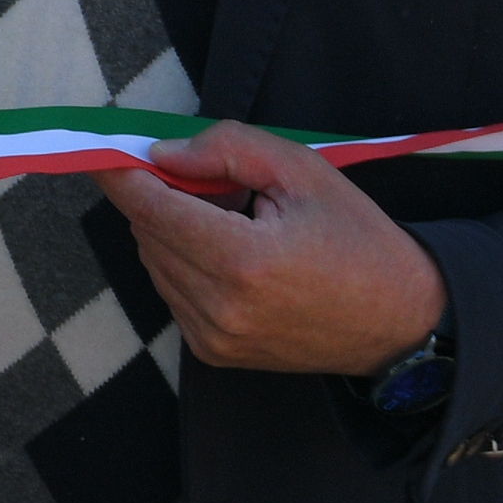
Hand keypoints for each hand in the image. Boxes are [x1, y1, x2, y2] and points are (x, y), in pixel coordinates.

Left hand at [106, 123, 446, 375]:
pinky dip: (186, 264)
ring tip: (233, 221)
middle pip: (148, 233)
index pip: (152, 208)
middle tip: (202, 177)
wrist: (400, 321)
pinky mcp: (212, 353)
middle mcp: (219, 306)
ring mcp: (212, 337)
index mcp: (243, 260)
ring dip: (174, 232)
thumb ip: (229, 149)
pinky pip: (173, 293)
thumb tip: (162, 153)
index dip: (122, 175)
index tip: (102, 152)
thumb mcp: (306, 173)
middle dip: (160, 197)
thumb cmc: (359, 240)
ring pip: (155, 263)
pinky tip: (233, 255)